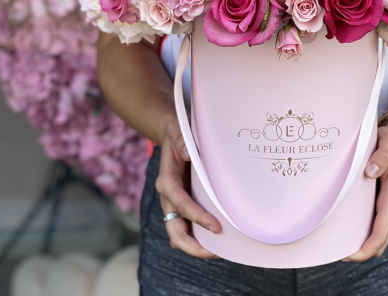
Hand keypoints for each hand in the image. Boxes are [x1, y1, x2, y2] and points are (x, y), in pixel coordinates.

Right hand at [155, 116, 221, 258]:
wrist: (171, 135)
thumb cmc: (179, 135)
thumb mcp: (181, 135)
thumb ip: (184, 144)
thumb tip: (191, 153)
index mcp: (166, 181)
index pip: (181, 204)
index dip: (198, 217)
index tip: (217, 227)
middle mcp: (167, 197)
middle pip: (174, 232)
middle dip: (193, 246)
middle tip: (216, 252)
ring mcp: (173, 204)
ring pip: (179, 235)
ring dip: (196, 246)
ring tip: (220, 250)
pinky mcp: (180, 206)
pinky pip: (187, 228)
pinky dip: (199, 237)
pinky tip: (217, 239)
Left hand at [343, 116, 387, 261]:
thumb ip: (382, 157)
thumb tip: (370, 171)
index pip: (381, 232)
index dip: (366, 247)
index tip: (348, 254)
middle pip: (379, 241)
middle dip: (359, 252)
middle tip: (333, 252)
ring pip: (377, 236)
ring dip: (360, 244)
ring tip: (335, 244)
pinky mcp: (382, 203)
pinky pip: (374, 226)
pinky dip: (361, 233)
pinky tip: (344, 229)